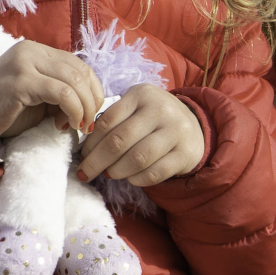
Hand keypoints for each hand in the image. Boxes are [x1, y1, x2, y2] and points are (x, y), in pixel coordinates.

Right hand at [0, 41, 104, 139]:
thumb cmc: (3, 112)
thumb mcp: (37, 95)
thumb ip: (60, 90)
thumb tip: (91, 101)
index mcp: (36, 50)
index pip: (79, 64)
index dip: (93, 89)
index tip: (90, 114)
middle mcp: (31, 50)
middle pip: (80, 71)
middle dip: (92, 100)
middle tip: (87, 124)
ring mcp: (25, 63)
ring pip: (74, 80)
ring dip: (84, 107)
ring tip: (77, 126)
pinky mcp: (21, 80)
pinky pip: (61, 93)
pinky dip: (73, 110)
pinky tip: (66, 125)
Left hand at [77, 84, 204, 187]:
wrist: (194, 126)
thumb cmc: (153, 119)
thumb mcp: (135, 108)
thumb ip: (113, 120)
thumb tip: (85, 149)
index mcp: (142, 95)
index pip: (107, 121)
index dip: (90, 143)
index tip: (82, 156)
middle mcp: (161, 110)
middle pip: (119, 141)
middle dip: (96, 161)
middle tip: (85, 173)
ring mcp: (176, 131)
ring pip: (137, 158)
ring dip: (117, 171)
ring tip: (110, 173)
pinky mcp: (185, 154)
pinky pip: (154, 173)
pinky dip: (137, 179)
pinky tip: (131, 177)